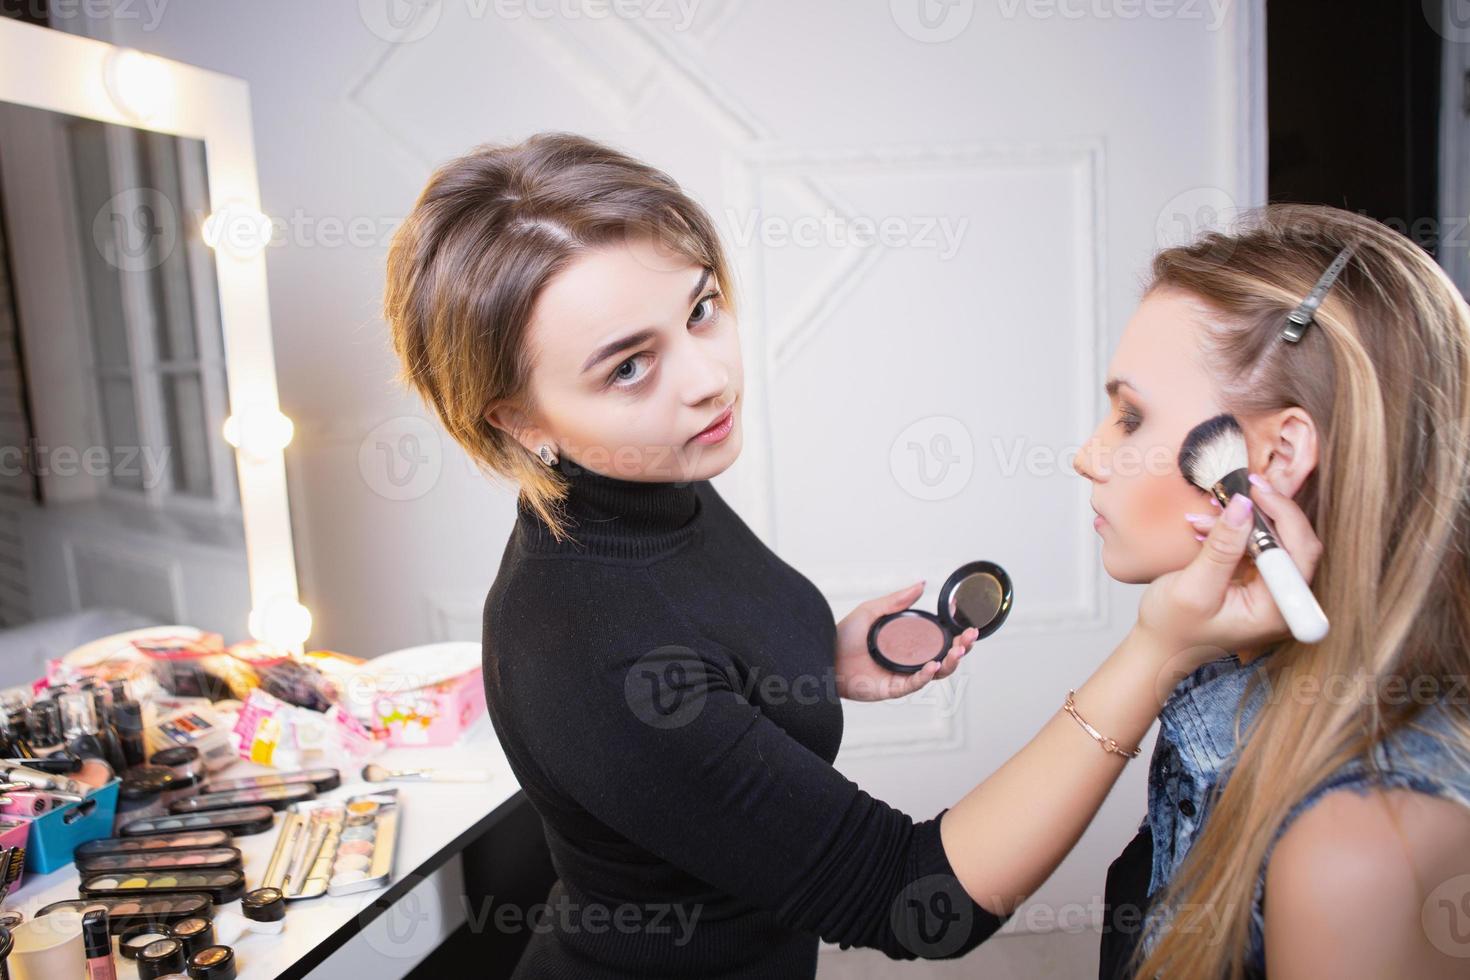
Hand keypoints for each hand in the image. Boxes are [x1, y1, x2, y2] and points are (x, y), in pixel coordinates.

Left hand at [833, 581, 978, 700]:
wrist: (824, 656)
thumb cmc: (843, 636)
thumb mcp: (872, 610)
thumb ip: (897, 600)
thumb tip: (921, 584)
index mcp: (908, 642)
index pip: (939, 638)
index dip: (956, 631)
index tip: (967, 619)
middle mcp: (909, 660)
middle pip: (945, 657)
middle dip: (962, 647)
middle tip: (970, 637)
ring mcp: (903, 674)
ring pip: (936, 673)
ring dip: (951, 662)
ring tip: (958, 650)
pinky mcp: (893, 688)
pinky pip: (915, 683)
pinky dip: (926, 674)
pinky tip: (933, 665)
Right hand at [1138, 472, 1323, 669]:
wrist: (1161, 646)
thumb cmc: (1173, 627)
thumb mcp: (1193, 587)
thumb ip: (1221, 548)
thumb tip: (1243, 506)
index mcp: (1276, 611)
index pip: (1300, 554)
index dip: (1284, 516)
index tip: (1256, 491)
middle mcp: (1283, 602)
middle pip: (1294, 543)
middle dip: (1265, 514)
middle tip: (1240, 489)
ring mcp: (1272, 592)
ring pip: (1275, 541)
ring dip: (1243, 523)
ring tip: (1204, 518)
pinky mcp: (1258, 582)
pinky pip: (1257, 547)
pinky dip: (1234, 532)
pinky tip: (1206, 529)